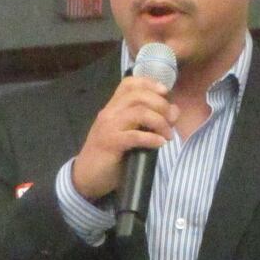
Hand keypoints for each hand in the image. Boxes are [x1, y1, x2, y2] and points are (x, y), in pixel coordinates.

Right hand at [72, 76, 178, 199]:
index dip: (149, 83)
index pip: (129, 84)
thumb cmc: (109, 154)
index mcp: (112, 107)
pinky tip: (160, 143)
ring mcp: (109, 127)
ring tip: (168, 135)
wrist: (86, 176)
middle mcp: (110, 112)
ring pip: (139, 112)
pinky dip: (151, 138)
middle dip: (161, 105)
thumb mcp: (128, 133)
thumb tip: (174, 111)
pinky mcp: (110, 144)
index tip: (165, 92)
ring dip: (159, 122)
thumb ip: (148, 122)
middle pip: (138, 96)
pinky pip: (135, 136)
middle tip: (172, 120)